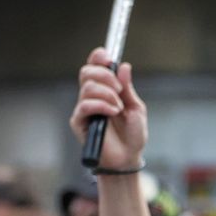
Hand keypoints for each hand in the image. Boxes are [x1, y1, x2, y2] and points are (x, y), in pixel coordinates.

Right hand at [71, 47, 148, 170]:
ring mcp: (84, 109)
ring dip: (107, 94)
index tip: (109, 58)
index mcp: (105, 89)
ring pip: (87, 87)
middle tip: (119, 88)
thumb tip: (123, 66)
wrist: (128, 158)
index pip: (94, 66)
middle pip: (86, 72)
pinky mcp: (79, 122)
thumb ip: (128, 87)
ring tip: (119, 107)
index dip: (98, 57)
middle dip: (105, 75)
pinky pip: (85, 105)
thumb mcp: (135, 107)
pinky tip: (112, 112)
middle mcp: (92, 96)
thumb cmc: (132, 135)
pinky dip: (101, 105)